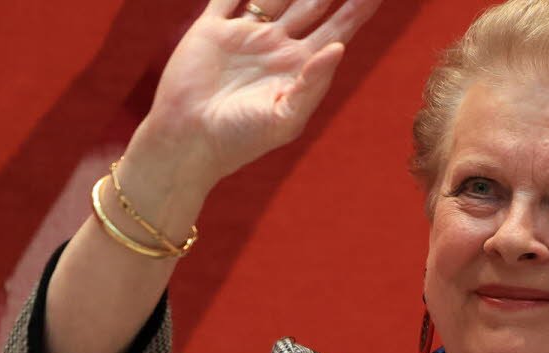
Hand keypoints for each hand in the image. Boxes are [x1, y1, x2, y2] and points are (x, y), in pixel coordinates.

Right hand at [131, 0, 382, 192]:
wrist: (188, 143)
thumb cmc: (240, 140)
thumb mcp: (285, 118)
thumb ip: (314, 84)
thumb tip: (339, 48)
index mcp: (300, 69)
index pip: (339, 28)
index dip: (359, 7)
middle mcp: (277, 47)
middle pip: (314, 2)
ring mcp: (246, 35)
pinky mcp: (212, 29)